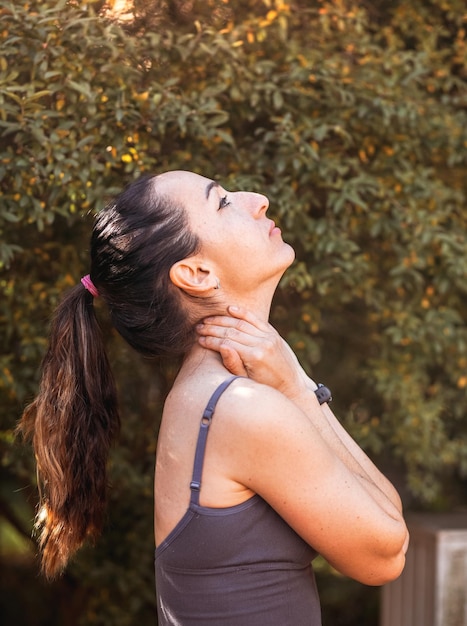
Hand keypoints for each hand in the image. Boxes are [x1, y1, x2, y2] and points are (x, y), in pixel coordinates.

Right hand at [197, 305, 316, 398]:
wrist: (292, 386)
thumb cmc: (266, 388)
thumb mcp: (248, 381)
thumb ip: (234, 364)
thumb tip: (220, 346)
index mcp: (255, 356)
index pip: (227, 343)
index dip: (211, 341)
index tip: (199, 340)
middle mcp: (262, 343)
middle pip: (232, 331)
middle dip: (213, 328)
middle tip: (198, 327)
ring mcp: (269, 337)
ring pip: (241, 323)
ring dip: (223, 320)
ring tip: (208, 320)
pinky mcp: (273, 334)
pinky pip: (255, 319)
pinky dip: (242, 313)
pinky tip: (230, 309)